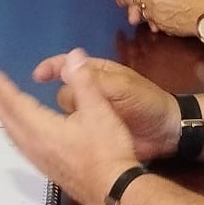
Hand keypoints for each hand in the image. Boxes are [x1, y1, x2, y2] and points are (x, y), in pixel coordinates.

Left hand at [0, 50, 143, 204]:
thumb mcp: (100, 110)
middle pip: (9, 121)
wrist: (114, 191)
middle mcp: (34, 145)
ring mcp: (39, 160)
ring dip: (3, 119)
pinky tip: (19, 136)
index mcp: (42, 128)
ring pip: (13, 136)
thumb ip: (85, 82)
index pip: (16, 103)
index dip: (3, 88)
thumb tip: (74, 55)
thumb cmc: (107, 150)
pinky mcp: (47, 170)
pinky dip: (13, 134)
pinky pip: (21, 147)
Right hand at [30, 50, 180, 159]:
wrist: (167, 133)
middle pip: (63, 92)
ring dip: (69, 119)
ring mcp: (91, 114)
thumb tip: (66, 65)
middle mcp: (90, 93)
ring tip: (79, 127)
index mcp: (97, 74)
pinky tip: (68, 139)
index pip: (66, 66)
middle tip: (72, 108)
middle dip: (66, 99)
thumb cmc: (147, 103)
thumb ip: (93, 79)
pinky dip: (68, 133)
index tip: (37, 77)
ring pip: (65, 114)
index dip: (50, 68)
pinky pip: (73, 132)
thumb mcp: (122, 88)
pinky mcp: (94, 133)